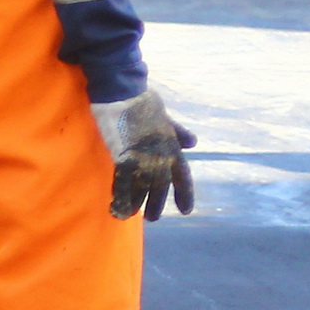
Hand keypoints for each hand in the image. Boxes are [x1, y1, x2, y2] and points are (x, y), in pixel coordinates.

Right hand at [91, 89, 196, 221]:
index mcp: (173, 146)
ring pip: (142, 190)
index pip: (183, 177)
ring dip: (136, 205)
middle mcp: (161, 157)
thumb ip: (178, 132)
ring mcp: (143, 159)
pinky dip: (120, 198)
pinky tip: (116, 208)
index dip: (185, 195)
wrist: (124, 92)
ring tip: (131, 215)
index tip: (186, 211)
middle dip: (157, 205)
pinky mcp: (124, 159)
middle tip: (153, 217)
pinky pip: (123, 185)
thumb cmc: (143, 101)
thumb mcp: (166, 118)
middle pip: (161, 188)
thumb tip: (193, 142)